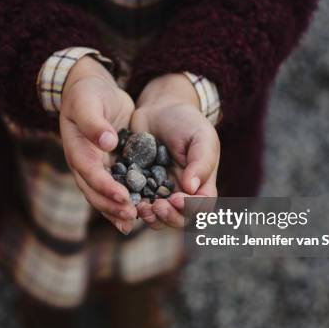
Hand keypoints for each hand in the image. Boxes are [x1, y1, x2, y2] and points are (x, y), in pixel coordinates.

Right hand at [59, 56, 136, 233]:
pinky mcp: (111, 166)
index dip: (105, 187)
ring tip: (133, 223)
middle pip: (95, 191)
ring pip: (104, 195)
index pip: (90, 172)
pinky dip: (126, 201)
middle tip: (131, 216)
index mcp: (77, 149)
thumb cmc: (87, 93)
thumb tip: (107, 143)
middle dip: (112, 206)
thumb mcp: (88, 102)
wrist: (92, 89)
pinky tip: (140, 214)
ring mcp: (97, 167)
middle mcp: (85, 164)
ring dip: (117, 210)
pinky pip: (117, 187)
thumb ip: (94, 123)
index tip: (123, 198)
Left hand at [131, 74, 219, 229]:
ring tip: (142, 208)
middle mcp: (182, 194)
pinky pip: (137, 204)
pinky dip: (133, 207)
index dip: (191, 208)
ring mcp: (160, 193)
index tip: (177, 198)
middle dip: (169, 217)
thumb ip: (201, 162)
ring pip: (158, 218)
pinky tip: (126, 200)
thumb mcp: (200, 136)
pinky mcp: (140, 188)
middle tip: (157, 206)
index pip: (202, 206)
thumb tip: (192, 188)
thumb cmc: (186, 121)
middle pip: (180, 219)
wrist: (158, 109)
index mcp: (202, 184)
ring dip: (151, 218)